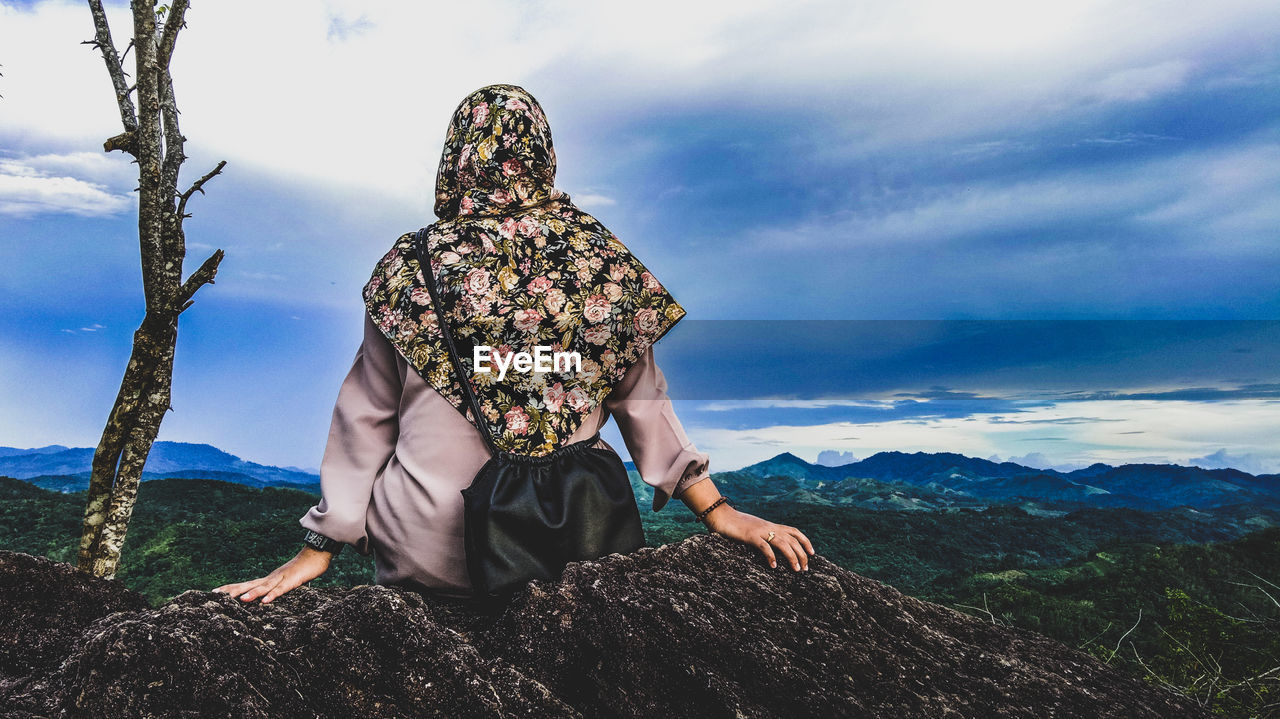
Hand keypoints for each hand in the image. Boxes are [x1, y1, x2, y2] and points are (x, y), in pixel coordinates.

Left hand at [212, 547, 332, 603]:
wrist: (316, 554)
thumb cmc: (302, 569)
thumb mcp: (286, 581)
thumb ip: (276, 588)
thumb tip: (266, 597)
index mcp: (267, 580)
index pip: (245, 584)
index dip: (230, 588)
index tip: (214, 592)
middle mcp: (270, 578)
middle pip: (249, 584)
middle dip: (233, 591)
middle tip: (216, 595)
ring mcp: (281, 578)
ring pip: (264, 587)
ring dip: (252, 593)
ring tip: (240, 600)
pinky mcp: (292, 581)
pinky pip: (281, 590)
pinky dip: (272, 595)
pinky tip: (265, 602)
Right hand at [705, 505, 814, 570]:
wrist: (720, 515)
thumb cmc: (734, 525)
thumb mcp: (753, 529)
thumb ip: (762, 536)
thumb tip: (768, 546)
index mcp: (770, 525)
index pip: (794, 531)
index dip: (805, 541)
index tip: (812, 553)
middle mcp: (768, 527)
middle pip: (792, 539)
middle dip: (802, 554)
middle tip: (805, 568)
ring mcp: (760, 531)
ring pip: (782, 543)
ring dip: (791, 556)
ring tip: (796, 569)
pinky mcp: (750, 536)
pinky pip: (764, 546)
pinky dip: (771, 556)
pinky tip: (773, 566)